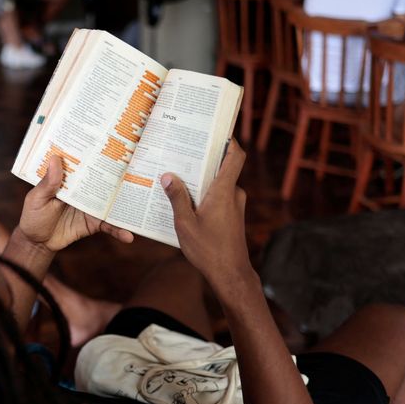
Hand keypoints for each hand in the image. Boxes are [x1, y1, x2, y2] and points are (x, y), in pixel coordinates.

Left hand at [19, 154, 133, 251]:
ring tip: (143, 199)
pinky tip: (129, 236)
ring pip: (111, 200)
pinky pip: (109, 225)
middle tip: (139, 163)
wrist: (38, 243)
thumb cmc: (33, 217)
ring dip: (125, 201)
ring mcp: (91, 205)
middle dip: (120, 172)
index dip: (95, 151)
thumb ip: (47, 183)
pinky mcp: (94, 222)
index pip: (84, 162)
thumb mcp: (37, 199)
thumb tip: (55, 159)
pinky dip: (119, 230)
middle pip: (103, 178)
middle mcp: (83, 189)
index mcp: (68, 179)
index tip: (111, 139)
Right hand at [160, 140, 250, 283]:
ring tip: (177, 178)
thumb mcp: (185, 223)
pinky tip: (185, 202)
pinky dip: (204, 196)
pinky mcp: (232, 217)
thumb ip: (177, 198)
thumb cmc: (208, 250)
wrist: (230, 274)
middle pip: (222, 168)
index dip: (229, 139)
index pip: (235, 156)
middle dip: (203, 160)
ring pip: (218, 185)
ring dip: (201, 181)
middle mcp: (233, 194)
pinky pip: (218, 198)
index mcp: (224, 191)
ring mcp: (235, 206)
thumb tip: (168, 176)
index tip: (215, 129)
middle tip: (182, 152)